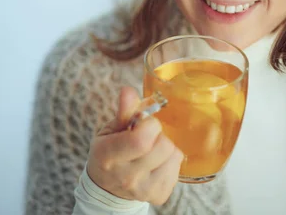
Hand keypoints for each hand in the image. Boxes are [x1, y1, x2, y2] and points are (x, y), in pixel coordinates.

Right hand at [87, 86, 183, 205]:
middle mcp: (126, 177)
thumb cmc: (109, 153)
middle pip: (163, 146)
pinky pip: (178, 167)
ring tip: (152, 150)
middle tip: (147, 137)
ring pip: (174, 155)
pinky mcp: (159, 195)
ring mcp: (144, 190)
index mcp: (109, 156)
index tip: (143, 124)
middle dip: (158, 135)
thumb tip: (128, 90)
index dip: (149, 125)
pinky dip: (170, 161)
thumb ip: (123, 111)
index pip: (141, 139)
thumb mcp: (110, 131)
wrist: (107, 188)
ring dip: (166, 148)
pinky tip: (156, 163)